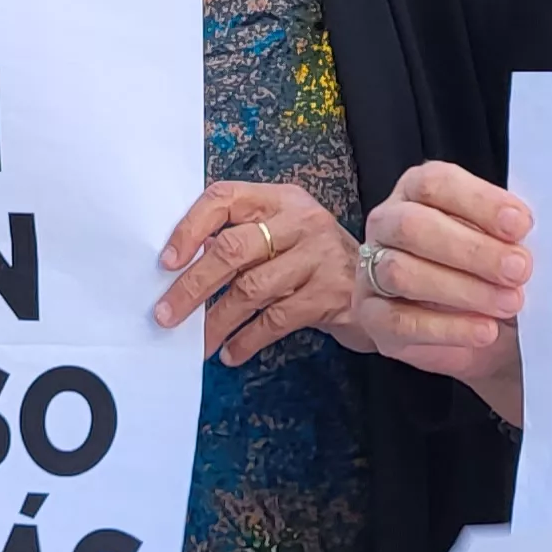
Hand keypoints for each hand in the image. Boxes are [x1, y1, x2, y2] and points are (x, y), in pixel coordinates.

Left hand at [154, 181, 362, 365]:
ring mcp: (319, 256)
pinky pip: (276, 320)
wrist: (385, 284)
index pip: (224, 198)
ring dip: (216, 321)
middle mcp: (300, 221)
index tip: (166, 261)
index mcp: (280, 200)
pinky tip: (231, 352)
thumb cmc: (316, 261)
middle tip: (166, 314)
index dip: (190, 228)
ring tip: (198, 342)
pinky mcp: (331, 294)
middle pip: (233, 249)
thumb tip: (181, 266)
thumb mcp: (283, 236)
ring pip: (251, 289)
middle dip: (193, 285)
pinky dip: (247, 339)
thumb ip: (242, 240)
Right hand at [345, 163, 535, 414]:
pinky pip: (400, 322)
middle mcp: (388, 224)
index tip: (520, 225)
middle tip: (519, 270)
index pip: (436, 184)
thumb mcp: (503, 243)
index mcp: (417, 191)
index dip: (479, 202)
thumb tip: (523, 240)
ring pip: (402, 273)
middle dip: (472, 250)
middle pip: (414, 226)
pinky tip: (484, 330)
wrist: (480, 326)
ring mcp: (372, 270)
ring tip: (509, 303)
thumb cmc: (490, 272)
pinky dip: (447, 328)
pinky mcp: (373, 317)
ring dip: (462, 290)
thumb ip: (507, 234)